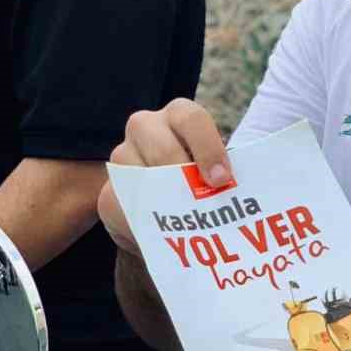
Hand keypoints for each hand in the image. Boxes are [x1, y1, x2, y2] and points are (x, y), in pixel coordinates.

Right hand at [101, 98, 232, 255]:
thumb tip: (242, 191)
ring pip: (140, 176)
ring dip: (166, 201)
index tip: (222, 179)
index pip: (191, 119)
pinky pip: (121, 206)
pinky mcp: (108, 191)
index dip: (208, 148)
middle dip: (185, 176)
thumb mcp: (216, 170)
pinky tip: (163, 234)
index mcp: (179, 115)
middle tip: (205, 202)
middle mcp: (146, 127)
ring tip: (186, 222)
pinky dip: (144, 223)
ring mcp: (122, 157)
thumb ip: (225, 174)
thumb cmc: (202, 181)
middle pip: (162, 147)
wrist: (169, 208)